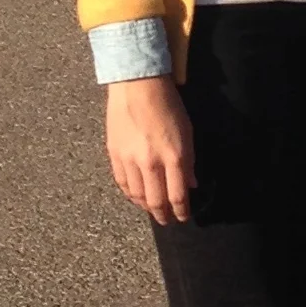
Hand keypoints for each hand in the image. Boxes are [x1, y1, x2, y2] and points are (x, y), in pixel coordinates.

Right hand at [104, 77, 195, 223]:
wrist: (138, 86)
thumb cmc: (168, 105)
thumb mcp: (187, 132)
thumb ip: (189, 161)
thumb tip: (191, 184)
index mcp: (174, 157)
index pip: (177, 196)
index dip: (181, 211)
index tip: (183, 217)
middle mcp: (151, 162)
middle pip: (156, 201)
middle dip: (163, 215)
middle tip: (167, 221)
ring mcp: (130, 159)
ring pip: (136, 196)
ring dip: (146, 207)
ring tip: (152, 210)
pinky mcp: (114, 154)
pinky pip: (122, 182)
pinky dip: (129, 194)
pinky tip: (136, 196)